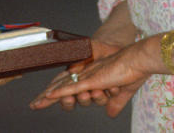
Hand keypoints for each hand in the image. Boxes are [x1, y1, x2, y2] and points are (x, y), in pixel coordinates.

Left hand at [30, 40, 150, 117]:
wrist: (139, 60)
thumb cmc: (133, 72)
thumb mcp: (123, 92)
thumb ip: (115, 102)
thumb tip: (110, 113)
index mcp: (92, 76)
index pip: (70, 86)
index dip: (57, 93)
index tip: (44, 101)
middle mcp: (86, 74)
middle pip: (61, 85)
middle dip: (46, 97)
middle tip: (33, 105)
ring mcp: (88, 76)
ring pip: (63, 87)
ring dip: (50, 96)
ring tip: (36, 104)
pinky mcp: (92, 79)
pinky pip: (72, 86)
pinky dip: (60, 92)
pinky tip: (49, 96)